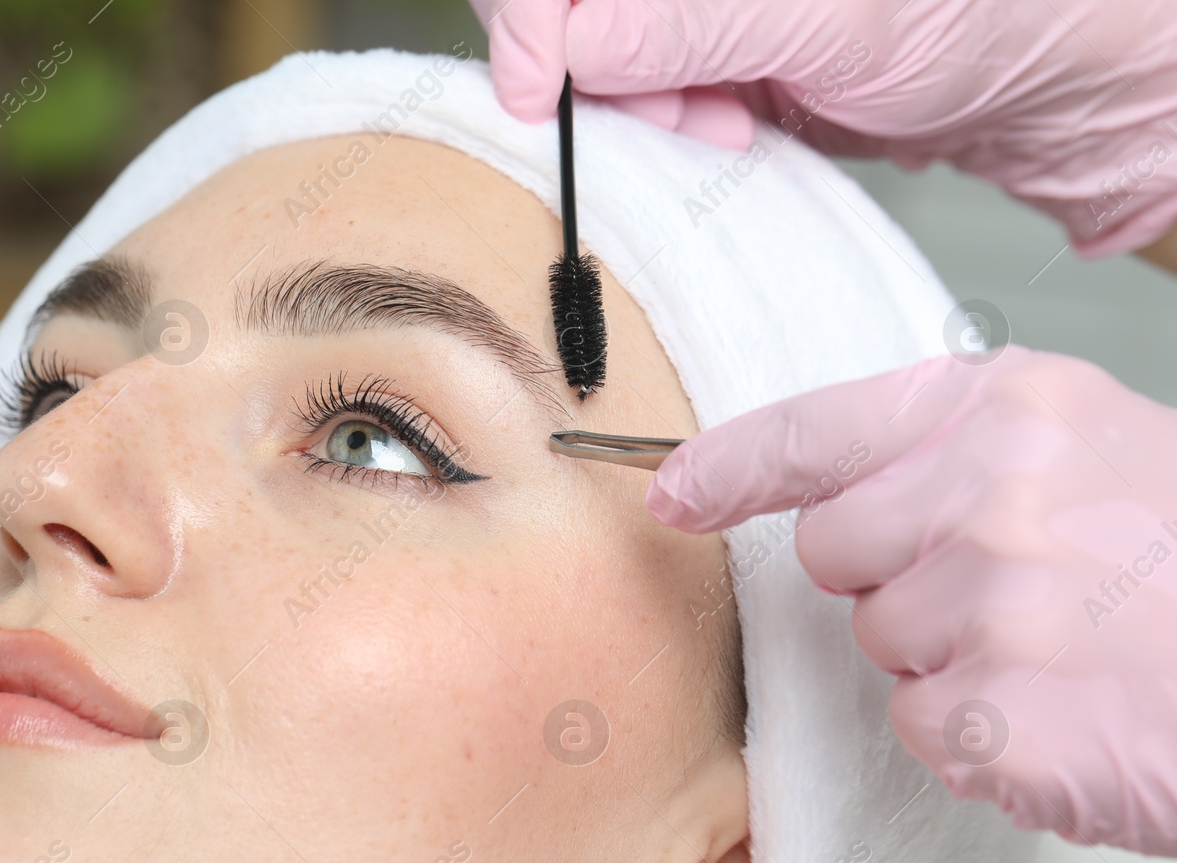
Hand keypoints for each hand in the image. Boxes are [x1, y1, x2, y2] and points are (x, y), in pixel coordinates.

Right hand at [468, 0, 1176, 255]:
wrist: (1052, 83)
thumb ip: (689, 25)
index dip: (530, 15)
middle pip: (570, 7)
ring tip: (723, 125)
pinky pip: (646, 92)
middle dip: (596, 70)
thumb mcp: (831, 23)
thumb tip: (572, 45)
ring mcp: (706, 6)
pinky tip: (729, 130)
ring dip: (641, 108)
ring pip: (600, 56)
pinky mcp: (719, 53)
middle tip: (678, 113)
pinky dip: (669, 127)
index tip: (544, 89)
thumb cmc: (989, 14)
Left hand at [646, 347, 1176, 856]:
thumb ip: (967, 453)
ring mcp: (993, 604)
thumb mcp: (1100, 449)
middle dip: (895, 580)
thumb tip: (841, 495)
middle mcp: (988, 492)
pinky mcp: (997, 714)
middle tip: (1019, 593)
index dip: (733, 464)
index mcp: (1010, 408)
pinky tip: (1070, 713)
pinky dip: (980, 735)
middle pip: (834, 553)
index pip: (819, 429)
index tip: (673, 491)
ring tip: (1068, 651)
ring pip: (877, 645)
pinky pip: (921, 724)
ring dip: (949, 660)